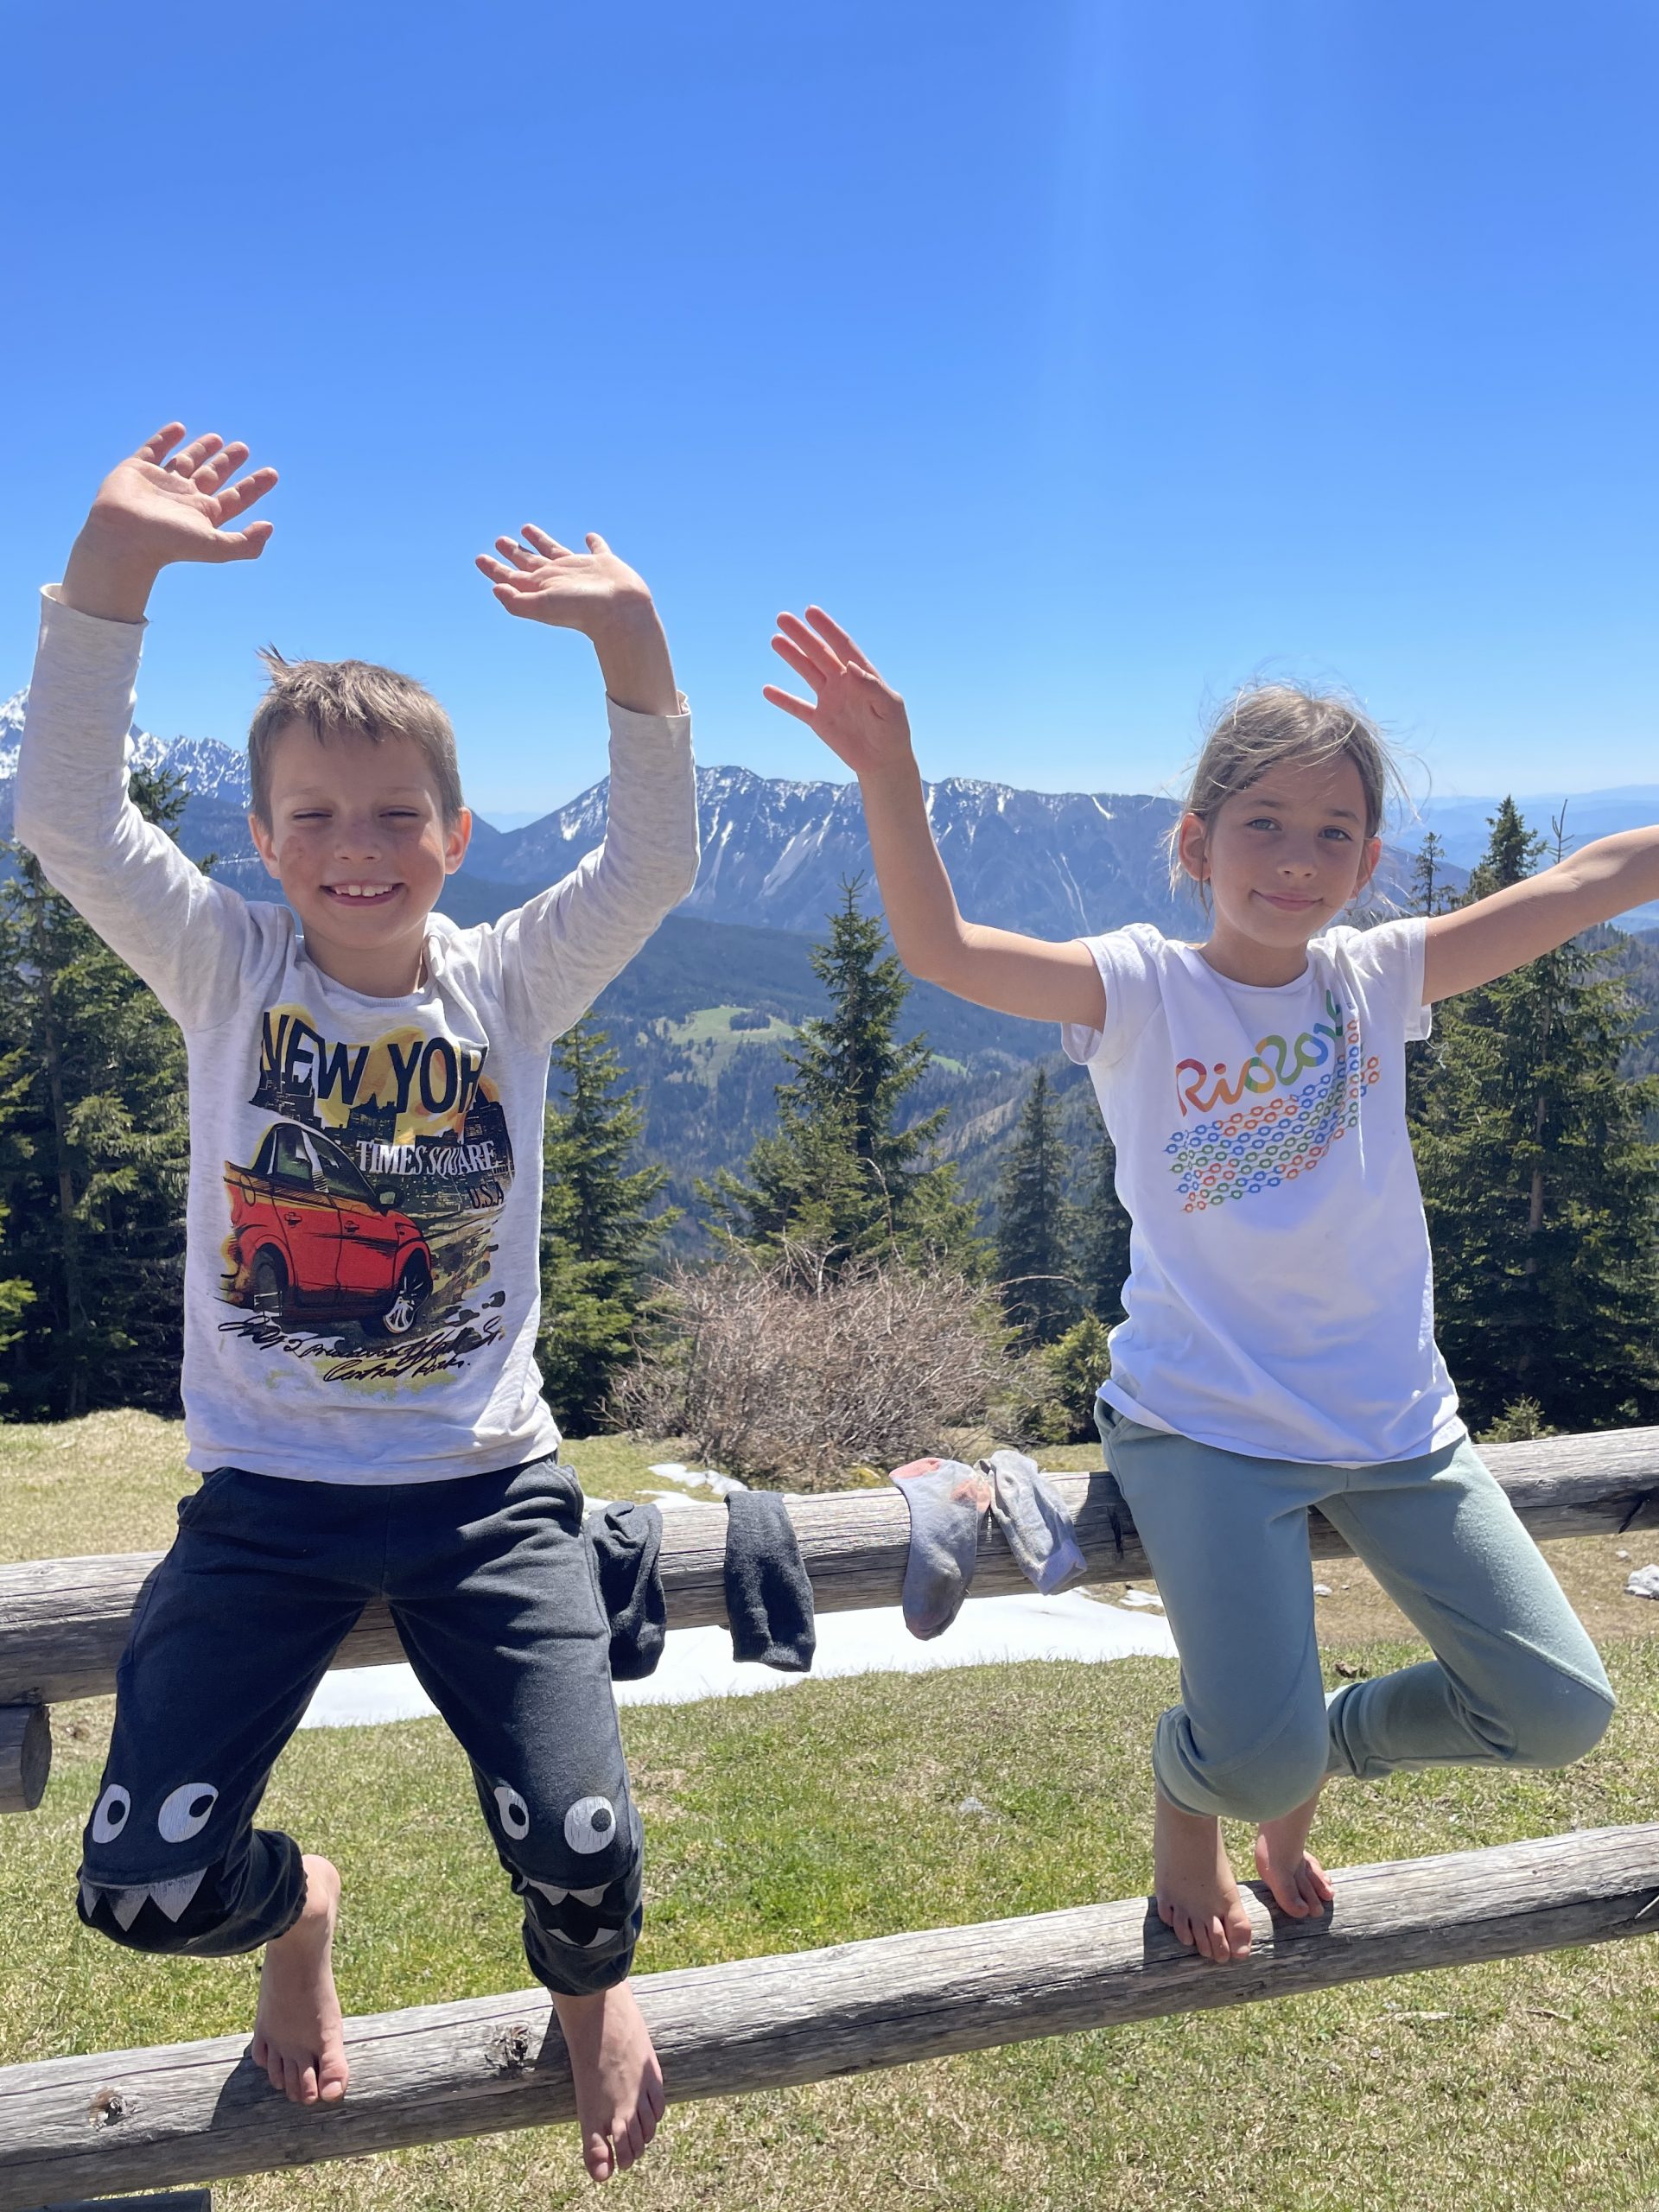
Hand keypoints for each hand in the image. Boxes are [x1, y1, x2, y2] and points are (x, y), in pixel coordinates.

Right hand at [62, 423, 277, 621]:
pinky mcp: (136, 469)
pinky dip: (165, 438)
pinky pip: (153, 449)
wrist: (124, 536)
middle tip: (243, 448)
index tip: (272, 474)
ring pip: (186, 462)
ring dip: (201, 450)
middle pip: (213, 476)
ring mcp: (161, 483)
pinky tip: (179, 428)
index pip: (236, 498)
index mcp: (204, 515)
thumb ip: (246, 543)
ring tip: (218, 438)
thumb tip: (270, 527)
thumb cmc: (168, 544)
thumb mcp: (215, 547)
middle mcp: (184, 498)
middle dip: (228, 463)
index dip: (254, 486)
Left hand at [478, 524, 677, 714]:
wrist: (620, 612)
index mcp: (541, 587)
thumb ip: (517, 601)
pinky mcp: (604, 563)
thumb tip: (496, 589)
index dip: (494, 569)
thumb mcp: (543, 606)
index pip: (511, 577)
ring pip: (554, 550)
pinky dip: (594, 542)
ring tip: (526, 529)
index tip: (479, 558)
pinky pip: (597, 548)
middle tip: (499, 541)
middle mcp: (557, 578)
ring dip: (540, 540)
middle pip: (529, 562)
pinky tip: (590, 537)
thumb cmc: (582, 611)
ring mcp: (580, 570)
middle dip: (513, 552)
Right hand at [764, 608, 911, 776]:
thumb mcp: (890, 708)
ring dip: (791, 656)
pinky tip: (767, 690)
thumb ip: (872, 687)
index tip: (810, 611)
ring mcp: (830, 700)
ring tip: (775, 639)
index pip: (842, 645)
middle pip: (819, 653)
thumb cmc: (894, 733)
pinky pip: (798, 707)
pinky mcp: (820, 721)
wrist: (885, 761)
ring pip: (807, 672)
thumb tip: (849, 666)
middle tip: (782, 617)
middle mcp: (843, 683)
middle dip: (802, 635)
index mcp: (862, 675)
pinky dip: (783, 699)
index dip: (827, 628)